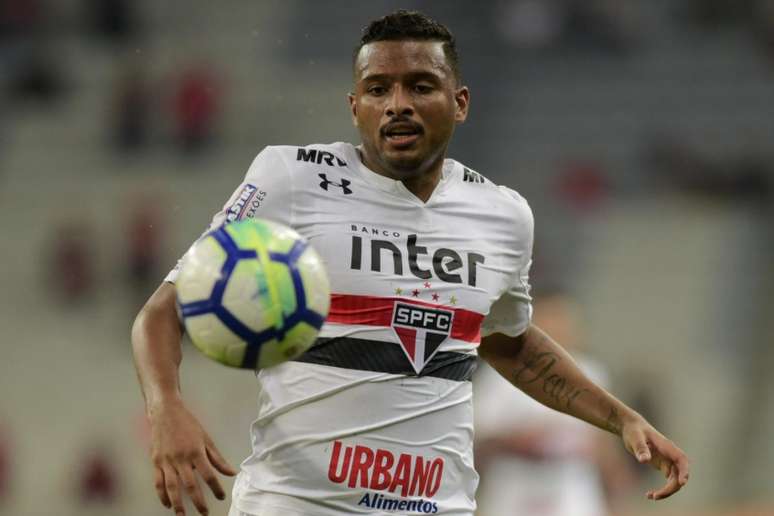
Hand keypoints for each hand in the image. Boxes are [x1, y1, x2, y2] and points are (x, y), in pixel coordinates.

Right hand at [148, 398, 237, 514]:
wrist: (165, 413)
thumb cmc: (188, 424)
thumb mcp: (206, 438)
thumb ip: (217, 458)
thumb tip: (231, 472)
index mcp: (196, 451)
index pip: (208, 474)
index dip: (215, 488)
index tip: (221, 497)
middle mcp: (181, 458)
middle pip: (190, 484)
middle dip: (198, 501)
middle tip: (204, 513)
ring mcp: (167, 461)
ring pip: (172, 487)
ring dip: (178, 503)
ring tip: (183, 515)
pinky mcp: (156, 462)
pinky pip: (158, 482)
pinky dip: (162, 495)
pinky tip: (168, 504)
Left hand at [620, 415, 689, 499]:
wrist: (632, 427)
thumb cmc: (634, 430)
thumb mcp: (635, 438)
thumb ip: (640, 448)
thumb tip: (644, 460)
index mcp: (666, 446)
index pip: (681, 459)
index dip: (684, 471)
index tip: (682, 482)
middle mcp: (670, 454)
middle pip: (678, 474)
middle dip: (671, 487)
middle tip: (655, 496)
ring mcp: (668, 461)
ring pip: (675, 480)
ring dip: (667, 491)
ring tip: (650, 496)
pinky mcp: (664, 465)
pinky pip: (669, 480)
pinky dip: (662, 489)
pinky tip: (649, 495)